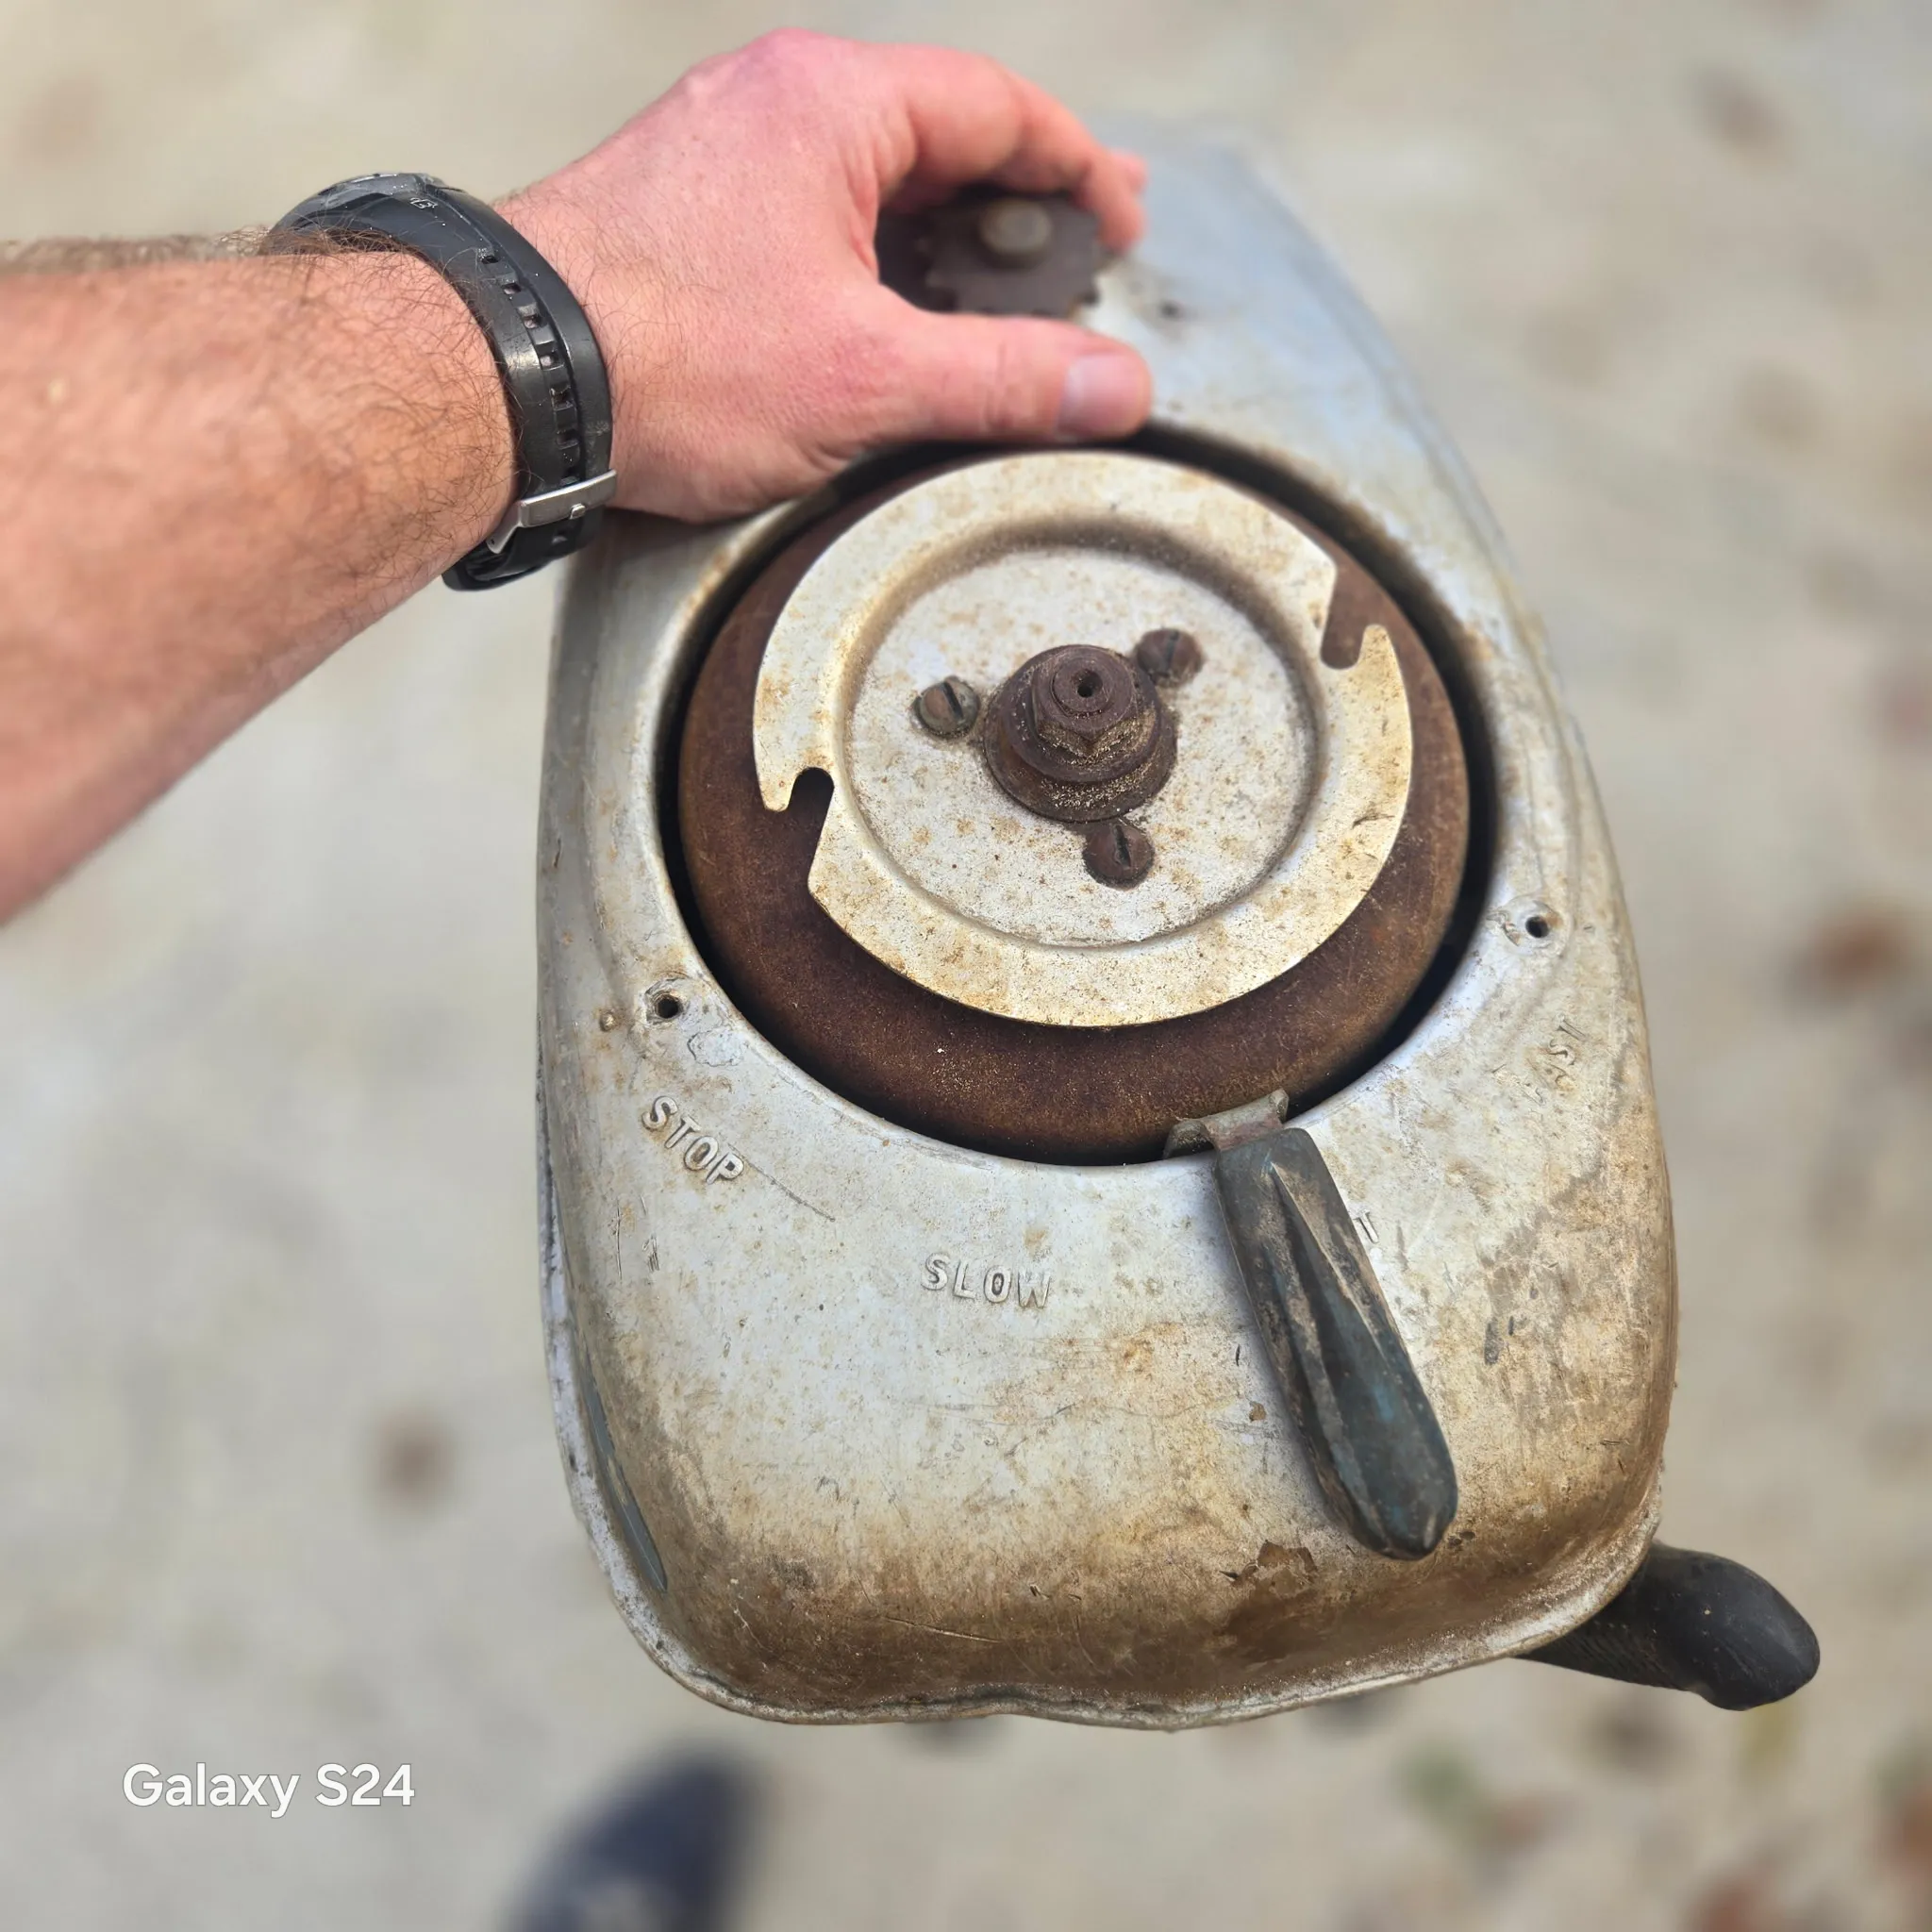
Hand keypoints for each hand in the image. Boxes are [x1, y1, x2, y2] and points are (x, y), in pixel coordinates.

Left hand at [501, 31, 1150, 521]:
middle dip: (1017, 198)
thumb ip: (1003, 378)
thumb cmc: (666, 354)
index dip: (1077, 166)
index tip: (1119, 222)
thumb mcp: (866, 379)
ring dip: (943, 232)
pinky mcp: (681, 211)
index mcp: (832, 103)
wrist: (505, 374)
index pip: (996, 106)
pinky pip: (808, 209)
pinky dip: (871, 253)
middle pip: (936, 132)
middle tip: (1078, 251)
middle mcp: (772, 102)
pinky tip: (888, 314)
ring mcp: (719, 150)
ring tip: (996, 296)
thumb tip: (1112, 385)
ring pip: (868, 173)